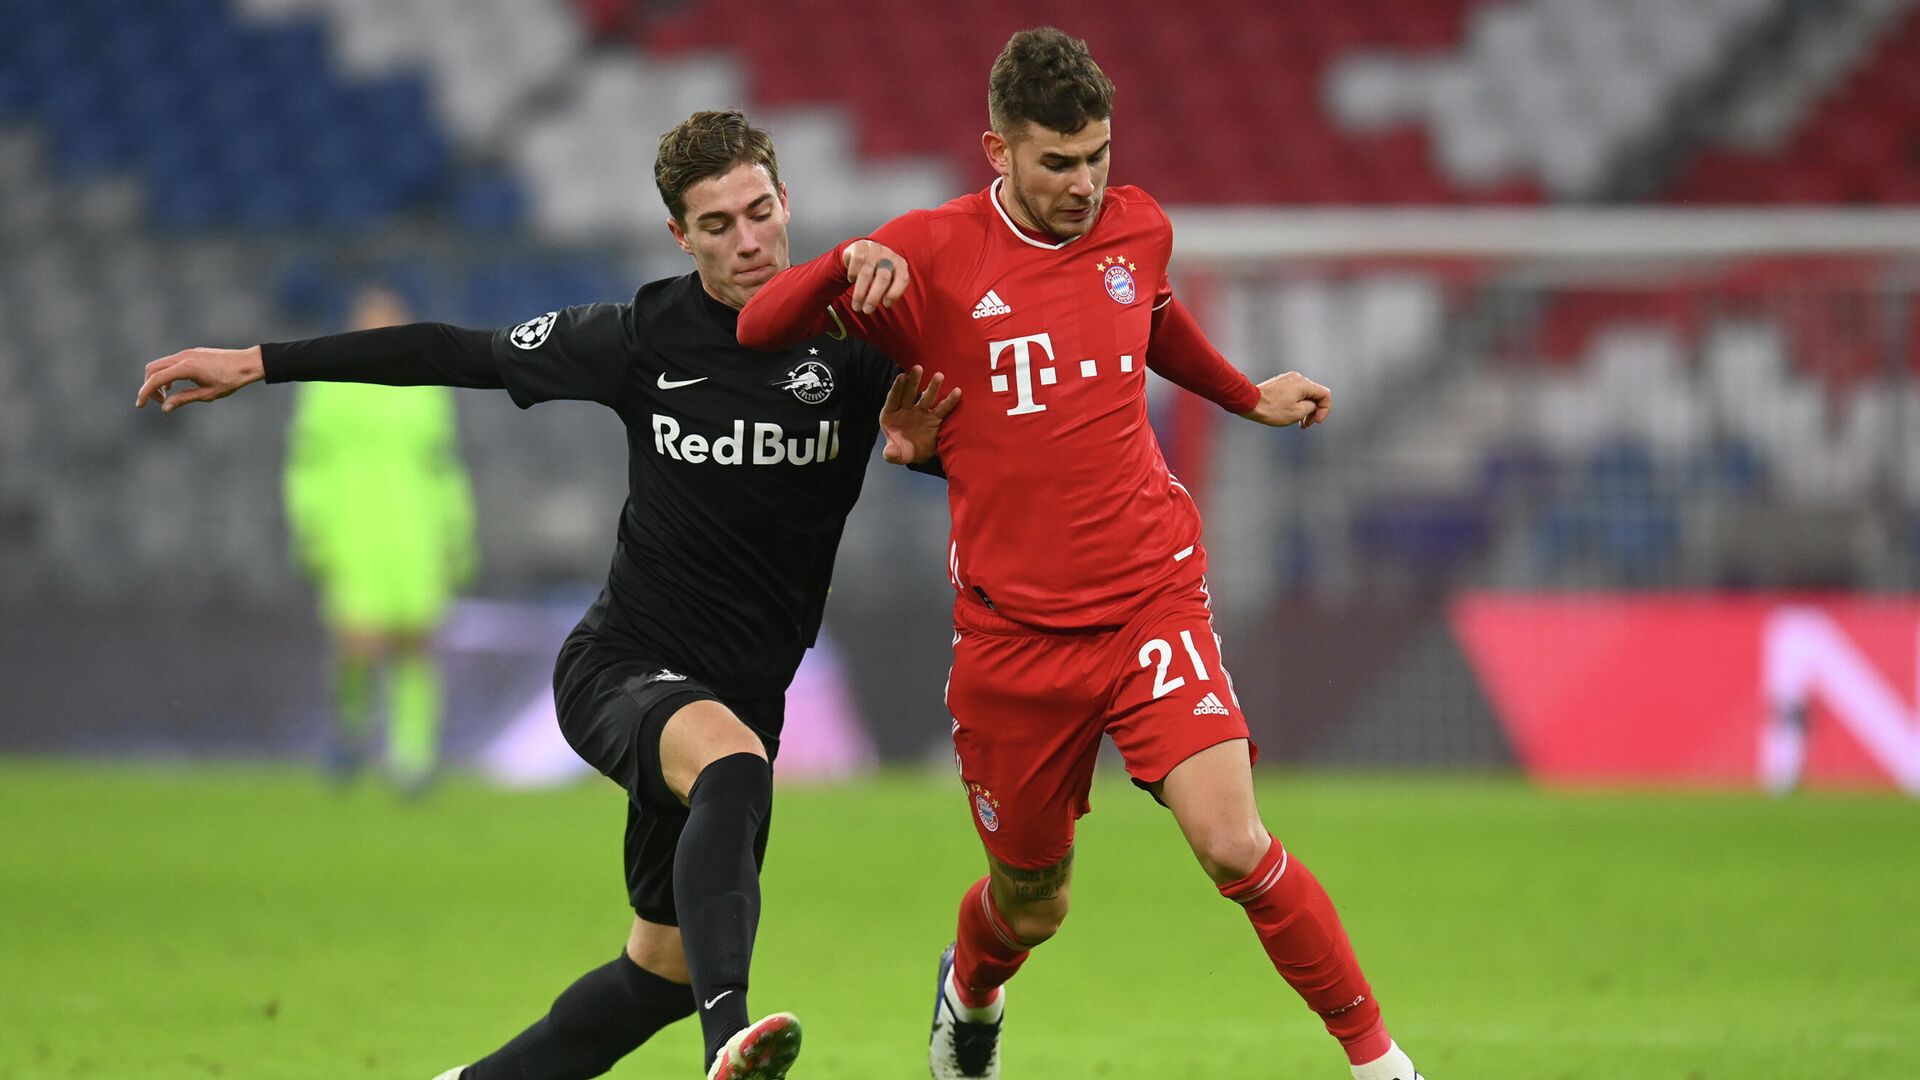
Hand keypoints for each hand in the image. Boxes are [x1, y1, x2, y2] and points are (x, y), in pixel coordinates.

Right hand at [136, 346, 264, 411]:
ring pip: (161, 364)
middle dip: (149, 386)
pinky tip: (174, 387)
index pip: (157, 379)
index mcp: (186, 367)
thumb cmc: (230, 380)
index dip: (145, 392)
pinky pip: (171, 362)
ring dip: (157, 380)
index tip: (140, 405)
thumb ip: (184, 399)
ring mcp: (187, 353)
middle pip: (153, 369)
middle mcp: (183, 356)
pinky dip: (166, 374)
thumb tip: (165, 408)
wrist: (247, 363)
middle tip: (158, 402)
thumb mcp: (207, 394)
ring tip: (167, 396)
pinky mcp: (191, 353)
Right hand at [841, 239, 908, 313]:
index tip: (885, 305)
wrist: (865, 251)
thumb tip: (885, 305)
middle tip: (867, 310)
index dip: (895, 293)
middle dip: (874, 297)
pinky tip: (852, 280)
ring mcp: (875, 249)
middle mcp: (889, 256)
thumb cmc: (879, 271)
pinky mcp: (861, 246)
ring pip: (867, 272)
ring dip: (860, 292)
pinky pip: (857, 261)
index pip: (902, 279)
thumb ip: (890, 290)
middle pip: (883, 277)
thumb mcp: (889, 280)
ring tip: (857, 306)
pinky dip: (853, 273)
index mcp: (901, 265)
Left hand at [879, 365, 959, 463]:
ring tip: (939, 376)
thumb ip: (892, 453)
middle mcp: (906, 410)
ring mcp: (921, 412)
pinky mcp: (934, 418)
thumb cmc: (902, 451)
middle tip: (918, 368)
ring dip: (932, 387)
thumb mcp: (896, 454)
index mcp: (891, 415)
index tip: (901, 376)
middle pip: (909, 393)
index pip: (893, 399)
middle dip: (913, 381)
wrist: (917, 454)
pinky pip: (942, 409)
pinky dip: (949, 401)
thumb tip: (890, 453)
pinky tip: (957, 391)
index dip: (897, 388)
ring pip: (926, 398)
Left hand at [1240, 371, 1330, 428]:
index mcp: (1304, 384)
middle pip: (1314, 394)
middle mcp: (1297, 378)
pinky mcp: (1280, 383)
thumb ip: (1312, 407)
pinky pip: (1294, 393)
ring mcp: (1288, 379)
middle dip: (1313, 411)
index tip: (1316, 421)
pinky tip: (1288, 414)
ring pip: (1304, 394)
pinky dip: (1295, 403)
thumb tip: (1312, 404)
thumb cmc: (1272, 409)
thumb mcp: (1298, 413)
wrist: (1250, 402)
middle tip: (1306, 424)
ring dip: (1304, 408)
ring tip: (1298, 422)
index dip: (1325, 409)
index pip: (1325, 394)